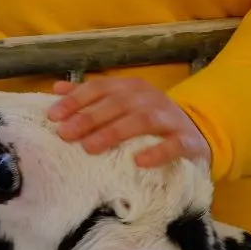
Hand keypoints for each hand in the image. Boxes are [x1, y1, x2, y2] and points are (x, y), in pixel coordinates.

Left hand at [49, 77, 211, 167]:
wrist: (196, 134)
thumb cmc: (150, 121)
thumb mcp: (123, 104)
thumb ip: (92, 96)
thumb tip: (58, 88)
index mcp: (133, 88)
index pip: (101, 88)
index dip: (77, 100)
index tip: (54, 116)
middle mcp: (151, 98)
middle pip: (118, 104)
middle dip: (89, 118)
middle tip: (66, 135)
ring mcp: (171, 118)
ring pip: (142, 120)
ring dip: (114, 132)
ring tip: (90, 147)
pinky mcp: (187, 141)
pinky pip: (174, 145)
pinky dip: (157, 152)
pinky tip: (139, 161)